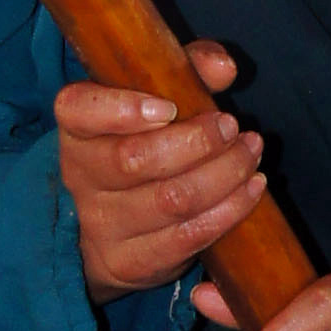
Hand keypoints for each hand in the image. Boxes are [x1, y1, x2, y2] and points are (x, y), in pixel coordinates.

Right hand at [58, 41, 266, 304]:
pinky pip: (187, 238)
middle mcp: (80, 176)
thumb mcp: (159, 96)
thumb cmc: (145, 144)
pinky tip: (252, 189)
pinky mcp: (129, 263)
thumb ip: (188, 68)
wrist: (112, 230)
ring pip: (169, 200)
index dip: (119, 108)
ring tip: (251, 152)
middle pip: (135, 160)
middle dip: (196, 142)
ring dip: (223, 175)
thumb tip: (223, 67)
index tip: (168, 108)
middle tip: (232, 126)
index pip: (78, 110)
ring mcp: (101, 224)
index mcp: (78, 128)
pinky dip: (229, 211)